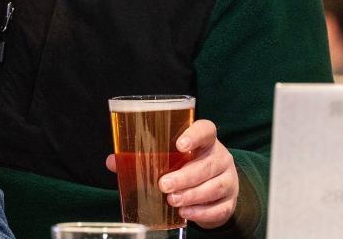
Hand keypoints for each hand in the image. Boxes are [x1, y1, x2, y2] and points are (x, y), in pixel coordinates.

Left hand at [106, 119, 238, 228]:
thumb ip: (141, 157)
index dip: (195, 135)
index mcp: (205, 141)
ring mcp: (228, 180)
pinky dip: (202, 212)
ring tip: (172, 200)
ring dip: (192, 195)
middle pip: (207, 164)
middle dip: (185, 176)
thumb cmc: (185, 167)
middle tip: (164, 184)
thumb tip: (112, 161)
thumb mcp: (168, 158)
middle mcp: (220, 157)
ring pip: (214, 186)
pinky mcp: (230, 201)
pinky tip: (186, 213)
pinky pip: (220, 208)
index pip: (206, 130)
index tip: (179, 144)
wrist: (214, 189)